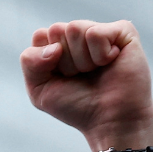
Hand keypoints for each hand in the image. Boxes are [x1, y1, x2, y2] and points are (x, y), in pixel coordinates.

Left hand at [20, 20, 152, 151]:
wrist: (109, 122)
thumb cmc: (77, 107)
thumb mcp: (39, 90)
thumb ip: (29, 61)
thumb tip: (55, 47)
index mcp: (62, 44)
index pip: (40, 36)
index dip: (47, 61)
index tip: (63, 79)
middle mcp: (81, 35)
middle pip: (56, 30)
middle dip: (65, 62)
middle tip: (83, 77)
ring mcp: (102, 32)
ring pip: (75, 29)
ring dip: (83, 61)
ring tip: (97, 72)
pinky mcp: (123, 32)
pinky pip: (95, 33)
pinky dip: (100, 54)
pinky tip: (111, 63)